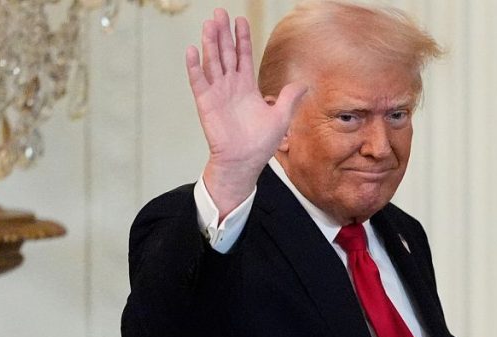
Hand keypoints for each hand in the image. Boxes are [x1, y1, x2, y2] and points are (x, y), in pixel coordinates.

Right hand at [186, 9, 307, 218]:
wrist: (244, 162)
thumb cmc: (260, 144)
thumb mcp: (281, 117)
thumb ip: (289, 98)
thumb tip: (304, 84)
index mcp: (247, 87)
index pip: (243, 56)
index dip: (242, 38)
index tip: (240, 20)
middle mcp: (230, 86)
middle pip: (226, 53)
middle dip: (223, 33)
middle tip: (219, 12)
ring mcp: (217, 93)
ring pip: (212, 62)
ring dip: (210, 43)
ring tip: (209, 24)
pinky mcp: (206, 103)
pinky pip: (199, 81)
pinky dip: (194, 66)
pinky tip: (192, 50)